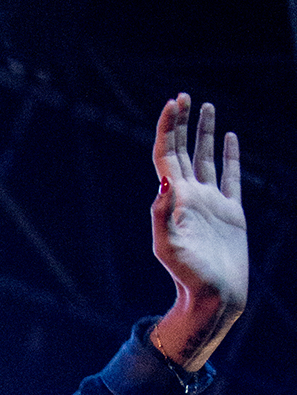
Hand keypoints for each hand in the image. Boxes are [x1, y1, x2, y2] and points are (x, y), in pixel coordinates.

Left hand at [150, 94, 246, 371]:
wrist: (213, 298)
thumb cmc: (188, 278)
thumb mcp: (168, 247)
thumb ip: (162, 214)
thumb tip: (163, 179)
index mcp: (175, 200)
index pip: (167, 156)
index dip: (168, 129)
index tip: (173, 103)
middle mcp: (191, 197)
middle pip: (184, 151)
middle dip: (183, 123)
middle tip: (184, 96)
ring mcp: (212, 203)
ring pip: (207, 158)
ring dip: (205, 132)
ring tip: (206, 106)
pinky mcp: (232, 212)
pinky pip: (231, 176)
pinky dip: (230, 155)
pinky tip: (230, 138)